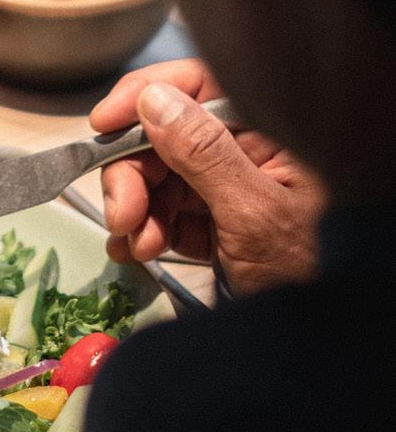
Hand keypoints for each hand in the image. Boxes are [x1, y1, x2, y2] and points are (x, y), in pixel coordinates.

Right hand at [90, 58, 325, 294]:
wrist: (329, 345)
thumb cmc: (315, 276)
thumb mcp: (256, 213)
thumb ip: (203, 153)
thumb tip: (153, 99)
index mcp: (271, 133)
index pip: (199, 86)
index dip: (144, 96)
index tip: (102, 124)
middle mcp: (249, 153)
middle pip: (166, 136)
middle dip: (133, 174)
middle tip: (122, 215)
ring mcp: (232, 189)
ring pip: (160, 178)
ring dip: (135, 210)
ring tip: (136, 245)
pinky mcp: (219, 225)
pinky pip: (167, 214)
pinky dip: (144, 231)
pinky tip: (134, 250)